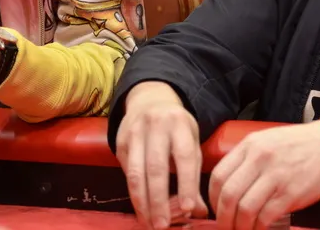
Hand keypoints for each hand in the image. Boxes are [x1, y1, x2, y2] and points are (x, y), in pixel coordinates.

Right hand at [115, 81, 207, 228]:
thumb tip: (200, 211)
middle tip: (162, 225)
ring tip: (149, 223)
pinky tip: (141, 209)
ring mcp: (135, 134)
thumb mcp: (191, 141)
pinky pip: (125, 172)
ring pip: (135, 173)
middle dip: (159, 200)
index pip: (185, 157)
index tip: (189, 208)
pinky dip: (133, 193)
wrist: (149, 101)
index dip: (187, 183)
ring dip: (142, 202)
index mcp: (180, 125)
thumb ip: (195, 174)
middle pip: (156, 168)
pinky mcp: (119, 142)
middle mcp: (157, 127)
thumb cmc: (176, 127)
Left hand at [209, 122, 319, 229]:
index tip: (216, 210)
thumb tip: (227, 188)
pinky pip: (265, 217)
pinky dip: (258, 228)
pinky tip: (259, 229)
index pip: (218, 176)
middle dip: (223, 218)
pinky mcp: (290, 193)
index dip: (212, 199)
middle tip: (226, 227)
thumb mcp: (266, 141)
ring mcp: (276, 176)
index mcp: (250, 145)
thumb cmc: (296, 144)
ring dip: (239, 227)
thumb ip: (246, 159)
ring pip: (245, 209)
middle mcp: (260, 159)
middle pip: (228, 195)